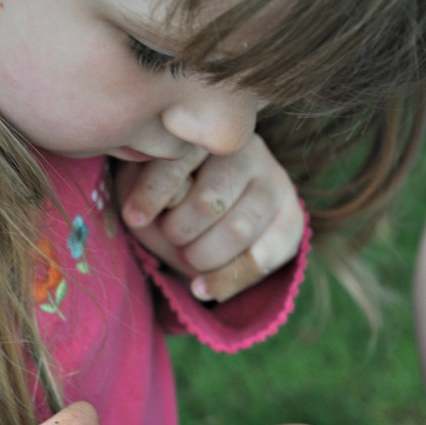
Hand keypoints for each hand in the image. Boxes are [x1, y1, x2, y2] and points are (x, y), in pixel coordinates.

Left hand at [116, 135, 304, 302]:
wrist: (219, 216)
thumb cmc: (171, 199)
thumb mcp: (150, 189)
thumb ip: (148, 192)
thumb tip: (147, 213)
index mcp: (206, 136)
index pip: (179, 162)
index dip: (154, 193)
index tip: (133, 218)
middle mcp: (247, 151)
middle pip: (208, 203)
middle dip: (180, 234)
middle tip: (172, 240)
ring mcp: (274, 182)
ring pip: (236, 232)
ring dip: (202, 259)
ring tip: (188, 260)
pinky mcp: (292, 217)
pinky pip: (261, 258)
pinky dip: (226, 281)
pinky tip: (203, 287)